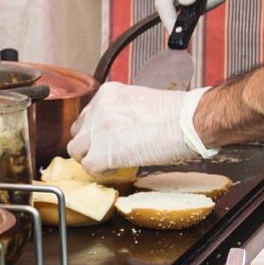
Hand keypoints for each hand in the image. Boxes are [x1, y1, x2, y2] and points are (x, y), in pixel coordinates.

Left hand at [67, 82, 217, 172]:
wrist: (187, 122)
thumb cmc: (176, 114)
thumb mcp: (141, 102)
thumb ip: (121, 112)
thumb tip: (116, 132)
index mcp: (108, 93)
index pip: (87, 115)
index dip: (95, 131)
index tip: (106, 139)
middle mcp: (98, 107)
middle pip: (77, 131)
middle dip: (90, 143)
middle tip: (107, 152)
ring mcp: (97, 129)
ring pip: (76, 149)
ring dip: (91, 158)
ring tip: (111, 162)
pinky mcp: (102, 151)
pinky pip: (89, 166)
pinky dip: (101, 171)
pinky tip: (117, 168)